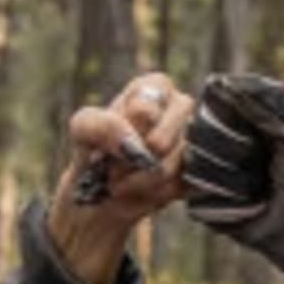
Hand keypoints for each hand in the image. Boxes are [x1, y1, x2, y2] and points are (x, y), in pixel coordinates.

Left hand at [44, 72, 193, 283]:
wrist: (104, 196)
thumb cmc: (96, 152)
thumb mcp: (82, 129)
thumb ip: (101, 124)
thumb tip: (134, 144)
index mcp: (156, 87)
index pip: (145, 109)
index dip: (124, 132)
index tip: (112, 141)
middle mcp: (182, 109)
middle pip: (162, 141)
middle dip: (132, 161)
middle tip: (116, 167)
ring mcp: (196, 140)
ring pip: (170, 168)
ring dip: (139, 182)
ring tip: (126, 180)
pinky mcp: (201, 172)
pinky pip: (181, 187)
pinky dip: (157, 194)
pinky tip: (146, 190)